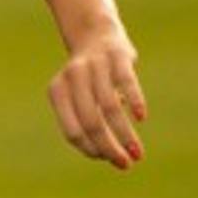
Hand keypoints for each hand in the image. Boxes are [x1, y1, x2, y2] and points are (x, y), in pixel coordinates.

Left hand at [48, 25, 146, 168]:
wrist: (95, 33)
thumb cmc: (87, 77)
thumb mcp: (78, 97)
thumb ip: (88, 122)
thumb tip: (108, 156)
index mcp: (57, 92)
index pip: (72, 131)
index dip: (90, 149)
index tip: (108, 160)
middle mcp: (72, 78)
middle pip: (92, 123)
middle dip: (109, 148)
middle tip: (126, 164)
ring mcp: (96, 66)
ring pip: (111, 108)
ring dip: (126, 134)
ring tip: (138, 153)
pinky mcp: (119, 56)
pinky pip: (127, 83)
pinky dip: (134, 101)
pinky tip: (140, 118)